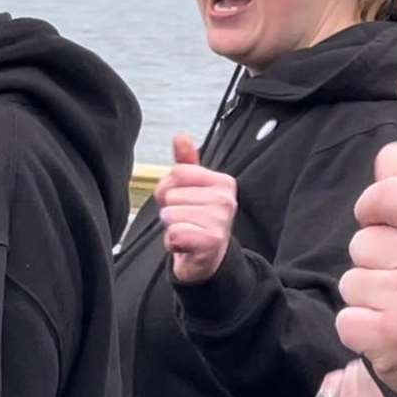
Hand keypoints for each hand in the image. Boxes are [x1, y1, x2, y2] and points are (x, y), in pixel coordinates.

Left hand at [157, 133, 239, 283]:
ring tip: (187, 232)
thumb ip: (185, 163)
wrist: (208, 259)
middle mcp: (226, 199)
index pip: (177, 172)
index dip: (170, 189)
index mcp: (223, 182)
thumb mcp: (190, 189)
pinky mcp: (211, 242)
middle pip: (171, 194)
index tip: (184, 202)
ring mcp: (221, 221)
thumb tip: (181, 137)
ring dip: (171, 228)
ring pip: (170, 215)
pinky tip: (186, 245)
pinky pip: (174, 235)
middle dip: (170, 210)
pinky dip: (173, 243)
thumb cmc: (197, 221)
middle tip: (185, 221)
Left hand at [335, 143, 396, 396]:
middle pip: (360, 243)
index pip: (384, 194)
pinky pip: (345, 320)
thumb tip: (388, 150)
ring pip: (350, 282)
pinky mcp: (389, 338)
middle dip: (375, 264)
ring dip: (368, 300)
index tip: (386, 231)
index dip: (372, 212)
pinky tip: (390, 333)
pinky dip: (361, 331)